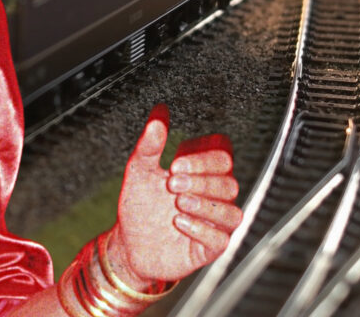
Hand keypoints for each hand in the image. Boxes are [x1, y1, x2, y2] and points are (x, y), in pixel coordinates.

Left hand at [109, 104, 241, 284]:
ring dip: (204, 204)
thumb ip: (151, 143)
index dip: (205, 158)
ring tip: (178, 203)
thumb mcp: (139, 170)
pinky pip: (221, 239)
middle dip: (201, 181)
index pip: (223, 156)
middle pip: (229, 182)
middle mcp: (213, 197)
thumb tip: (159, 111)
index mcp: (202, 173)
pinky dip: (201, 228)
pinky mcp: (210, 248)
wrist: (128, 245)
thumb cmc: (140, 206)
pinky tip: (179, 222)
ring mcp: (214, 224)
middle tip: (172, 183)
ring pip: (231, 211)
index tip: (175, 162)